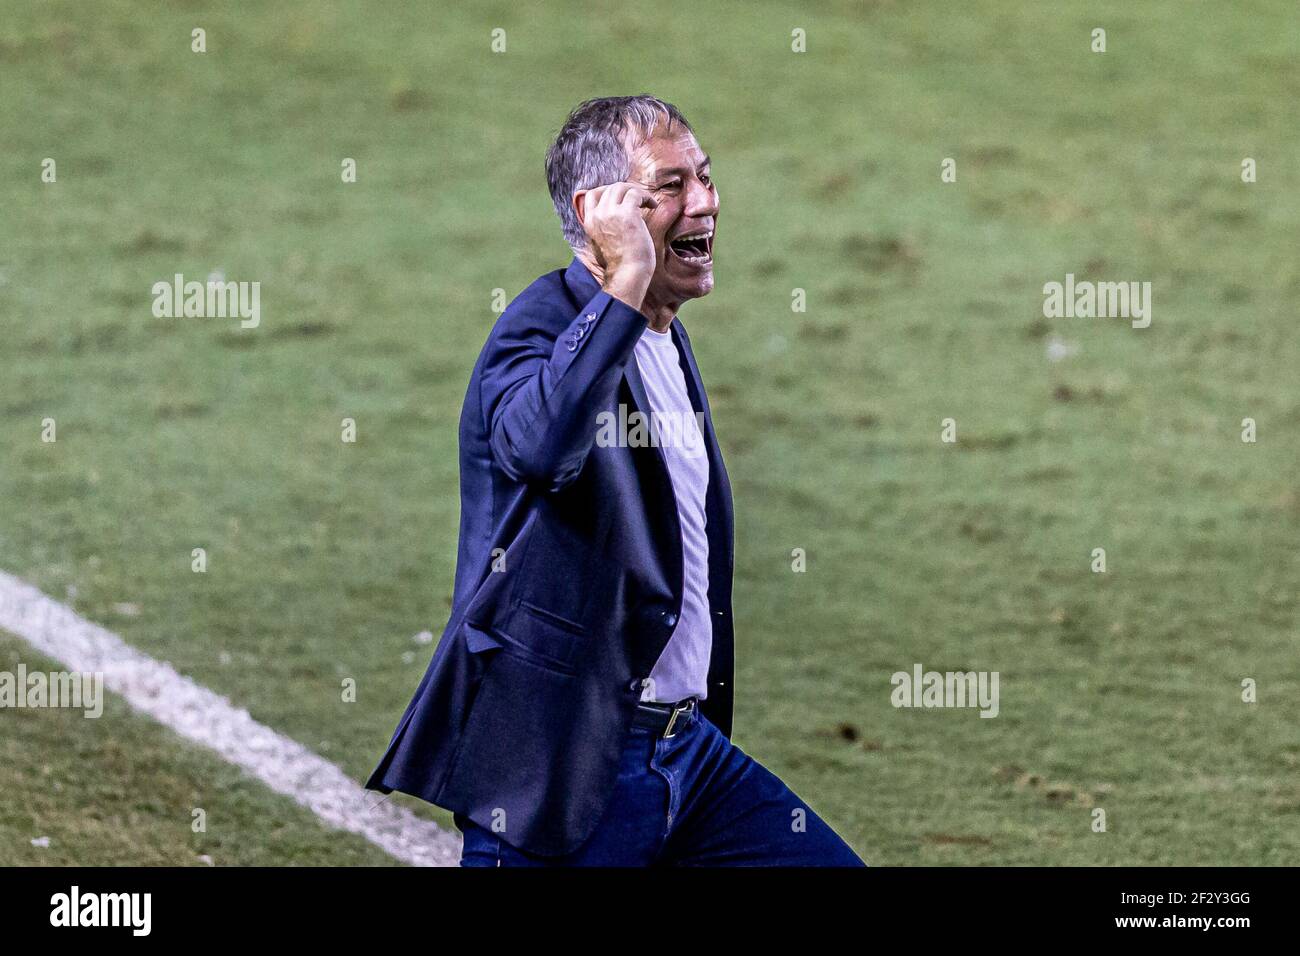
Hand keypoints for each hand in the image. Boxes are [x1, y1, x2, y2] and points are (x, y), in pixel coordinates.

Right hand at [576, 182, 657, 309]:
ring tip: (646, 201)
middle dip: (626, 191)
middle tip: (638, 200)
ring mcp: (611, 213)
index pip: (591, 195)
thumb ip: (601, 228)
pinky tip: (653, 205)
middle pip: (610, 188)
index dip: (607, 191)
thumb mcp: (601, 244)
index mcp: (589, 222)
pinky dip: (646, 196)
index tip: (621, 198)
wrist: (627, 274)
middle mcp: (598, 215)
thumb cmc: (619, 264)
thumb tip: (611, 219)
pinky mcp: (627, 213)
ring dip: (636, 191)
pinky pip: (636, 193)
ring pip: (622, 187)